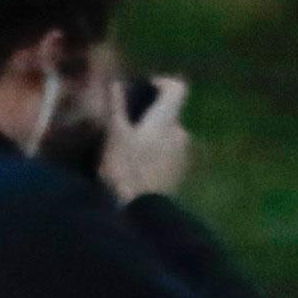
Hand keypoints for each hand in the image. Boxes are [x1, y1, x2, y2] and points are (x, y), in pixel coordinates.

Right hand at [102, 77, 196, 205]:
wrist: (141, 214)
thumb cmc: (126, 170)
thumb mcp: (114, 136)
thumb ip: (116, 108)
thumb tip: (116, 82)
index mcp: (167, 120)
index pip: (177, 88)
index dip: (161, 83)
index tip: (142, 91)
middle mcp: (181, 134)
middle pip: (168, 114)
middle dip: (148, 118)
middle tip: (122, 129)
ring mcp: (183, 156)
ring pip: (167, 136)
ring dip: (151, 139)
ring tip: (125, 153)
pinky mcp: (179, 175)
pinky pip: (167, 156)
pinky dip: (155, 156)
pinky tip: (135, 171)